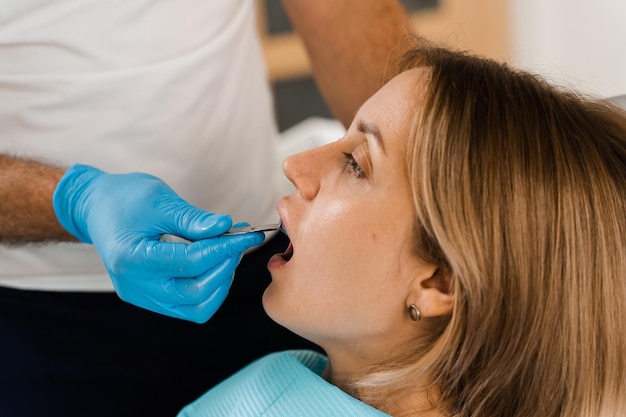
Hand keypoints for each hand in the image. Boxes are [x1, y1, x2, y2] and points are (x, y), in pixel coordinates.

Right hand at [52, 164, 264, 322]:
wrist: (97, 207)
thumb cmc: (126, 198)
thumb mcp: (160, 201)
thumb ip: (193, 219)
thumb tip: (227, 226)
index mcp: (132, 258)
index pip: (191, 262)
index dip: (225, 248)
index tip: (248, 233)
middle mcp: (134, 285)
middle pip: (196, 292)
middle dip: (225, 266)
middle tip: (239, 241)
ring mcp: (140, 296)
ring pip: (195, 307)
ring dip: (220, 283)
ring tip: (228, 253)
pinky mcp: (148, 298)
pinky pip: (186, 305)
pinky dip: (207, 289)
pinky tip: (215, 265)